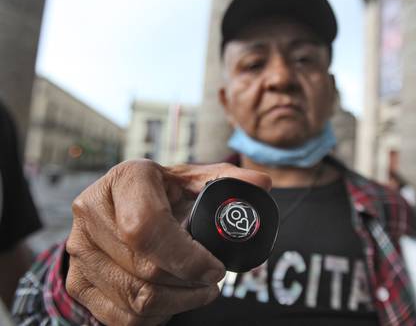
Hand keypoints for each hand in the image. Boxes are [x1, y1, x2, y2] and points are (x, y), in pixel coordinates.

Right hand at [66, 160, 270, 325]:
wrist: (118, 210)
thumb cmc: (163, 194)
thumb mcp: (193, 180)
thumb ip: (228, 180)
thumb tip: (261, 184)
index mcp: (125, 179)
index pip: (147, 227)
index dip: (187, 257)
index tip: (216, 269)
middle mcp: (92, 211)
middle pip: (146, 269)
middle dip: (190, 283)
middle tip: (212, 279)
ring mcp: (80, 248)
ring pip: (136, 299)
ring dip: (177, 302)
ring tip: (197, 288)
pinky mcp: (77, 280)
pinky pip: (120, 317)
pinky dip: (155, 316)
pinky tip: (170, 298)